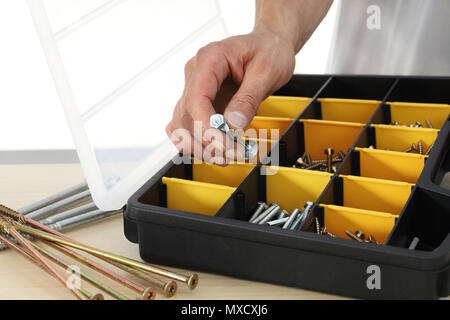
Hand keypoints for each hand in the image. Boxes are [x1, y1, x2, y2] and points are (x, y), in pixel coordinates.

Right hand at [165, 30, 295, 164]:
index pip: (196, 99)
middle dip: (206, 142)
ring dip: (199, 146)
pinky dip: (197, 141)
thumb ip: (248, 99)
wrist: (269, 45)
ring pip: (181, 125)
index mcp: (210, 59)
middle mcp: (196, 73)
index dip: (207, 128)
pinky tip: (215, 148)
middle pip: (186, 116)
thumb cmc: (268, 51)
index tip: (225, 145)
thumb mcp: (267, 71)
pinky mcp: (199, 101)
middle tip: (232, 156)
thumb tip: (233, 125)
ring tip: (226, 156)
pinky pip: (186, 125)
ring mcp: (194, 88)